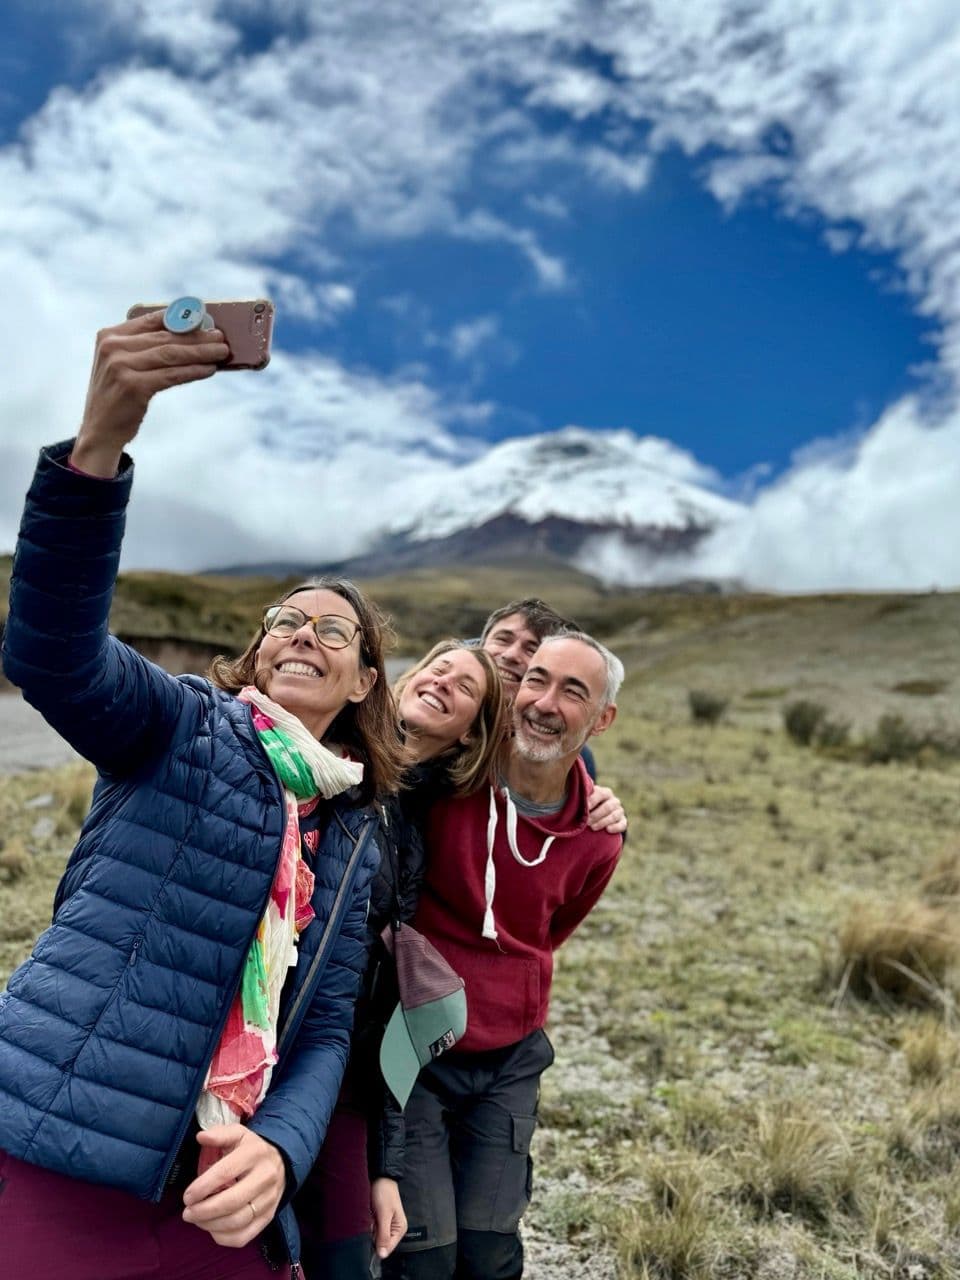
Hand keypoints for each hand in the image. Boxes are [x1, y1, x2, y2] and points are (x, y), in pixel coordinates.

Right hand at [71, 311, 229, 476]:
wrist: (99, 430)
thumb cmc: (117, 396)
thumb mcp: (120, 365)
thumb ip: (142, 348)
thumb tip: (187, 337)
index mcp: (109, 336)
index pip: (150, 320)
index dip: (180, 318)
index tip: (204, 319)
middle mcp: (113, 347)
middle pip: (164, 337)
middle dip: (196, 336)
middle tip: (220, 337)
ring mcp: (121, 366)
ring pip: (171, 354)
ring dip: (201, 352)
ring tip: (221, 352)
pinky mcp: (133, 386)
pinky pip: (172, 375)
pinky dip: (194, 371)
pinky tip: (209, 369)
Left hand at [181, 1125, 285, 1247]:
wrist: (282, 1162)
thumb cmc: (252, 1149)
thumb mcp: (238, 1135)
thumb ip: (219, 1134)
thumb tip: (201, 1137)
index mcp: (255, 1153)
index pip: (226, 1173)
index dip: (203, 1187)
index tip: (187, 1196)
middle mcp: (265, 1177)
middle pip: (232, 1201)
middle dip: (204, 1211)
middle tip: (187, 1213)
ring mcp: (269, 1199)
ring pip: (238, 1221)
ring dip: (211, 1225)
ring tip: (197, 1220)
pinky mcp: (269, 1217)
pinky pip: (245, 1236)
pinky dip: (224, 1238)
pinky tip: (212, 1229)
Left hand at [371, 1177, 406, 1259]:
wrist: (381, 1178)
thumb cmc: (385, 1194)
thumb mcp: (384, 1215)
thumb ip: (384, 1235)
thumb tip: (383, 1255)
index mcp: (399, 1230)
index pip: (388, 1248)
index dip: (377, 1246)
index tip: (372, 1234)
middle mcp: (394, 1230)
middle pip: (380, 1243)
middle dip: (373, 1235)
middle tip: (372, 1221)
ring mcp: (386, 1226)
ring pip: (374, 1237)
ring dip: (370, 1229)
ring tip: (371, 1216)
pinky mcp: (380, 1221)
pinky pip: (372, 1230)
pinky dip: (369, 1225)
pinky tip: (370, 1215)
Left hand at [587, 785, 626, 834]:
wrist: (597, 816)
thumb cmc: (588, 807)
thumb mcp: (586, 801)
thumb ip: (583, 798)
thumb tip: (574, 795)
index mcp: (605, 792)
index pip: (601, 794)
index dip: (593, 800)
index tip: (586, 808)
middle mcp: (614, 801)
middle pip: (608, 807)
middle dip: (596, 815)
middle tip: (586, 822)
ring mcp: (619, 811)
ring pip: (614, 816)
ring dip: (603, 822)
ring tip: (593, 827)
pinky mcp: (622, 821)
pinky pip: (622, 824)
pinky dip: (616, 827)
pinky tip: (608, 829)